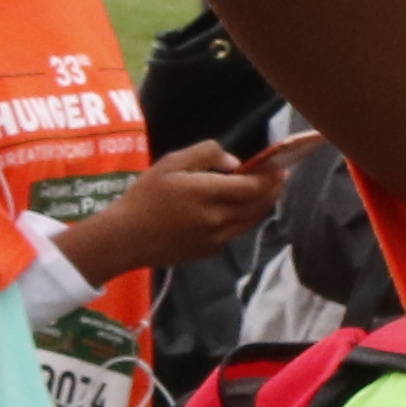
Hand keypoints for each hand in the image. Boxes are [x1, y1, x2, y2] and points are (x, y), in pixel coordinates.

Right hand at [53, 139, 284, 282]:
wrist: (125, 238)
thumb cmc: (146, 196)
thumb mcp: (171, 163)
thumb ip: (206, 154)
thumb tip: (235, 163)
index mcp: (208, 194)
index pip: (253, 187)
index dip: (271, 177)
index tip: (280, 166)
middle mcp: (217, 219)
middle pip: (258, 205)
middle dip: (272, 190)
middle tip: (280, 177)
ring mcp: (215, 239)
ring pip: (249, 221)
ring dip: (262, 206)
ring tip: (266, 191)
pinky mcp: (208, 252)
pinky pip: (234, 233)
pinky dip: (242, 220)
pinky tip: (238, 209)